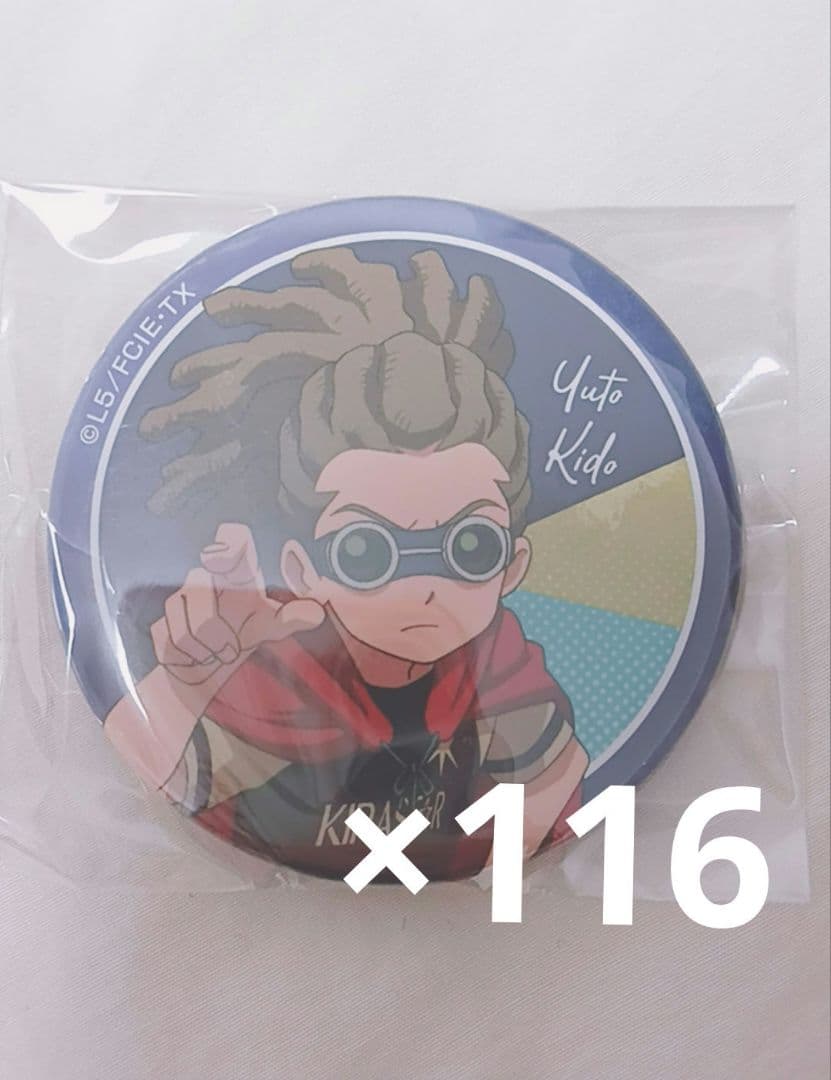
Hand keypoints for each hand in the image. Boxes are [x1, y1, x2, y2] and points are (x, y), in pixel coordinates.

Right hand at [151, 523, 324, 684]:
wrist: (206, 673)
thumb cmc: (242, 637)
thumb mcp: (271, 628)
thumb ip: (290, 618)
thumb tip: (316, 612)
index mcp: (238, 574)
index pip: (233, 540)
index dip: (228, 541)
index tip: (224, 557)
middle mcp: (206, 579)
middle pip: (198, 582)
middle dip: (215, 626)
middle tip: (232, 648)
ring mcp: (180, 599)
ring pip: (190, 621)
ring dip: (208, 647)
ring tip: (219, 654)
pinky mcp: (160, 623)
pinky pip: (171, 637)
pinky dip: (188, 656)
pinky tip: (196, 658)